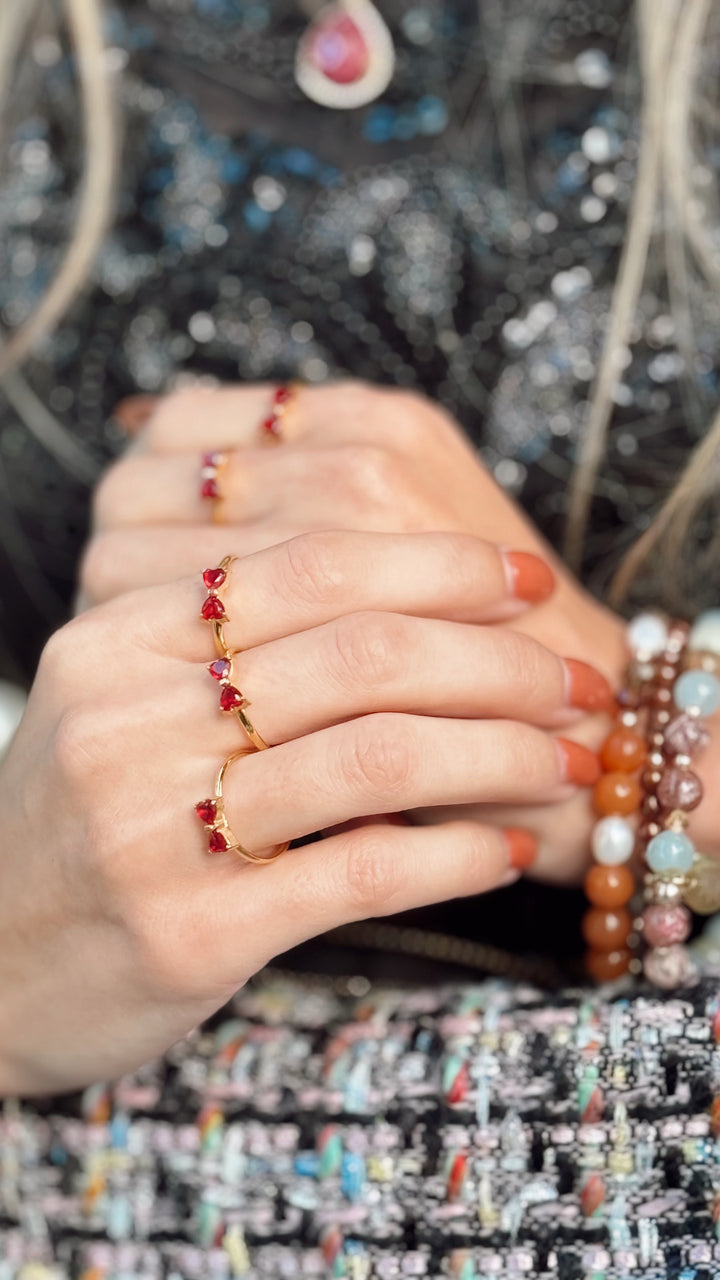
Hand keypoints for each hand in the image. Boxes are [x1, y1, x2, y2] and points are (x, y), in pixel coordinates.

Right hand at [88, 383, 623, 879]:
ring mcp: (155, 829)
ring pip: (379, 754)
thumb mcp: (124, 707)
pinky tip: (508, 849)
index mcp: (118, 639)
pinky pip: (365, 869)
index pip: (310, 566)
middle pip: (362, 651)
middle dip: (500, 659)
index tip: (524, 576)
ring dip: (502, 754)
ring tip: (565, 759)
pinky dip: (458, 854)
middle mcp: (130, 719)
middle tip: (578, 677)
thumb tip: (407, 608)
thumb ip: (231, 649)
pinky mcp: (193, 930)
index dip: (438, 564)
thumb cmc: (84, 824)